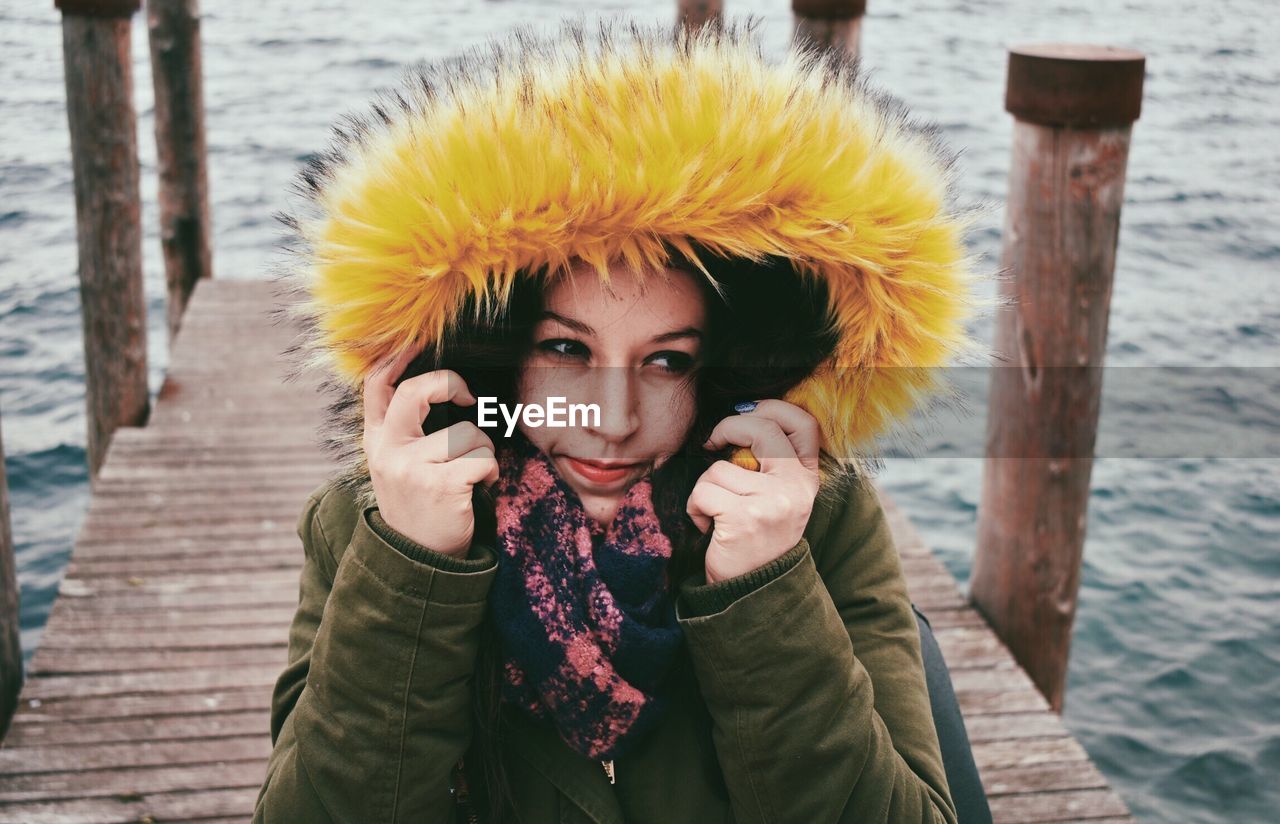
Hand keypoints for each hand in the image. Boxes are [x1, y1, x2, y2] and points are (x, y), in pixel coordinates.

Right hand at [362, 349, 499, 557]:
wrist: (418, 563)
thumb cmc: (420, 506)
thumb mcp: (398, 466)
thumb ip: (407, 431)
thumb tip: (436, 386)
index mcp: (376, 440)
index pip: (376, 386)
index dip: (396, 357)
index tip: (416, 339)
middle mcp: (387, 450)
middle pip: (416, 391)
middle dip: (449, 383)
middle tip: (468, 397)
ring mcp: (410, 467)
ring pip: (467, 433)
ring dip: (483, 451)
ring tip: (474, 474)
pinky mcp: (439, 485)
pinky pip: (483, 459)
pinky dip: (491, 473)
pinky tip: (481, 489)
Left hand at [686, 400, 821, 583]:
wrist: (753, 591)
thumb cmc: (755, 538)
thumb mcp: (777, 497)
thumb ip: (769, 462)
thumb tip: (742, 414)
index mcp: (805, 479)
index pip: (804, 424)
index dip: (773, 408)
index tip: (746, 411)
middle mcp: (796, 488)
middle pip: (761, 428)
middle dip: (728, 428)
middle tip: (712, 443)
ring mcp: (772, 502)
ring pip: (718, 468)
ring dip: (705, 488)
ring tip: (715, 513)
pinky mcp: (745, 518)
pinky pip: (703, 492)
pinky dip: (695, 508)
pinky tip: (708, 528)